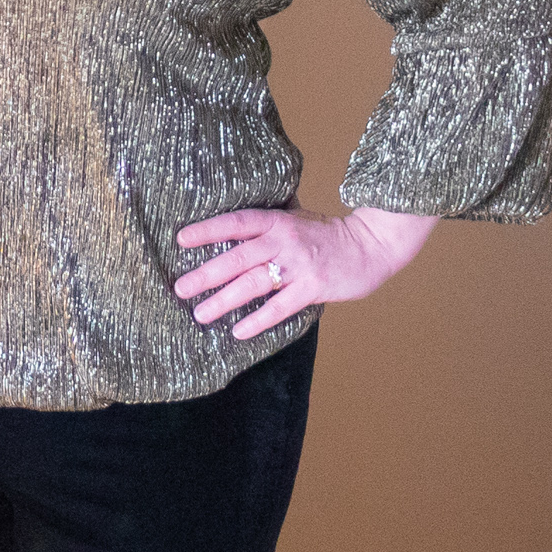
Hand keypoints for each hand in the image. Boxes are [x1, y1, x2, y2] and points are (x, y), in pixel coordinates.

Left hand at [174, 204, 437, 339]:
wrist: (371, 245)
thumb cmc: (328, 234)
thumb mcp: (296, 219)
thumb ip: (268, 225)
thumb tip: (229, 230)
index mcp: (278, 221)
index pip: (237, 222)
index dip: (208, 230)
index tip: (181, 239)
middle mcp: (285, 240)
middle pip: (238, 257)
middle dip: (206, 274)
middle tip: (179, 288)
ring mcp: (300, 264)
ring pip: (254, 283)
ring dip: (224, 300)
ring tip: (200, 314)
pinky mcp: (314, 287)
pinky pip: (280, 307)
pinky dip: (258, 319)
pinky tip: (238, 331)